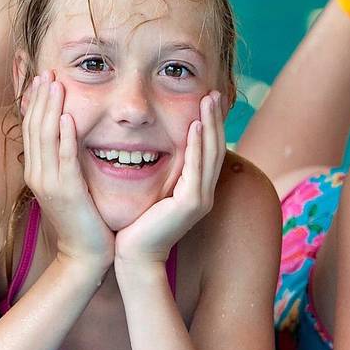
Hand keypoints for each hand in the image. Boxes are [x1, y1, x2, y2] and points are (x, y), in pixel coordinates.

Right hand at [23, 72, 113, 268]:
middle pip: (34, 127)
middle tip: (47, 71)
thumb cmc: (84, 219)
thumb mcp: (70, 185)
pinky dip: (65, 136)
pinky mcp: (66, 192)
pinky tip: (69, 117)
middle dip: (40, 97)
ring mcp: (49, 183)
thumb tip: (70, 137)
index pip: (32, 128)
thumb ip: (66, 161)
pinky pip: (64, 158)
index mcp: (37, 170)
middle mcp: (37, 174)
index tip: (42, 78)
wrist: (85, 255)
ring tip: (55, 83)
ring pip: (45, 137)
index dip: (35, 101)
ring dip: (50, 108)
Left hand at [114, 91, 225, 265]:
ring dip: (210, 125)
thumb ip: (159, 176)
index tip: (207, 100)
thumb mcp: (152, 194)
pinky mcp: (190, 204)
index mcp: (196, 190)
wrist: (134, 257)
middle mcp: (203, 193)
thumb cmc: (136, 227)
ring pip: (211, 154)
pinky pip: (197, 168)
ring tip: (208, 100)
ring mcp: (200, 199)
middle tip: (214, 92)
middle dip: (215, 119)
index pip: (208, 151)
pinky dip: (197, 145)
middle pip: (215, 148)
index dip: (210, 125)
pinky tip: (195, 126)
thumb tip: (148, 151)